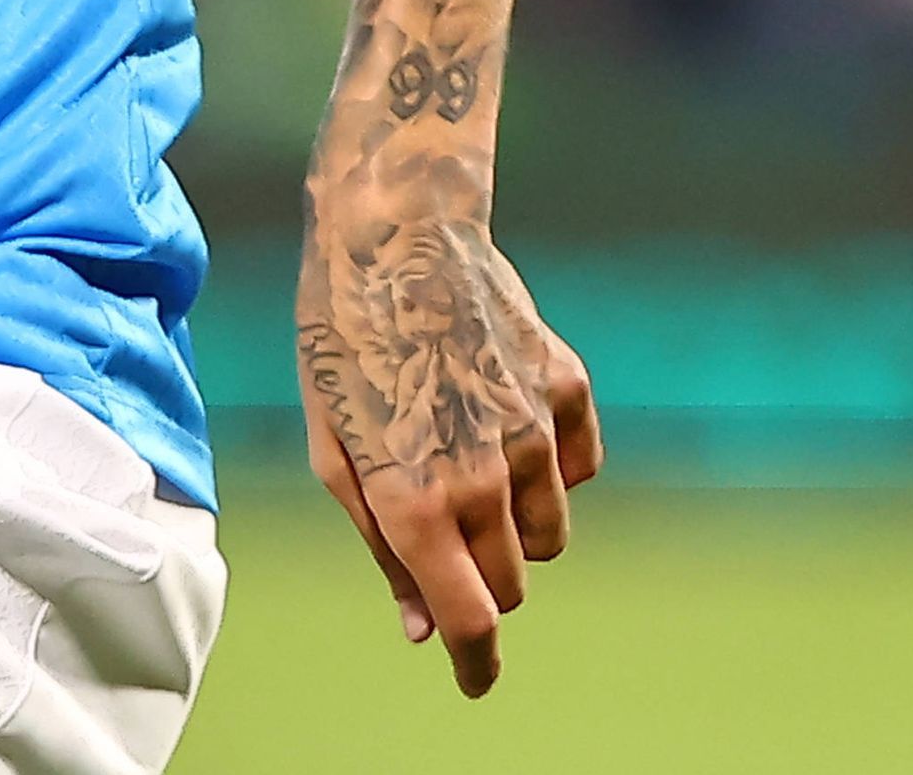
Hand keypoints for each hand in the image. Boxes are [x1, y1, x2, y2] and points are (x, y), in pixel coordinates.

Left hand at [294, 211, 599, 695]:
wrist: (396, 232)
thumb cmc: (342, 342)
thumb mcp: (332, 450)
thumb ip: (381, 545)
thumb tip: (422, 628)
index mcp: (415, 499)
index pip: (470, 619)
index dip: (476, 662)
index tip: (474, 680)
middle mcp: (483, 476)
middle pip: (511, 585)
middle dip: (478, 581)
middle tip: (440, 531)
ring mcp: (535, 432)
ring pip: (550, 537)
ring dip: (514, 527)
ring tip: (466, 461)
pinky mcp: (569, 391)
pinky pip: (579, 472)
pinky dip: (550, 470)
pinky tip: (503, 421)